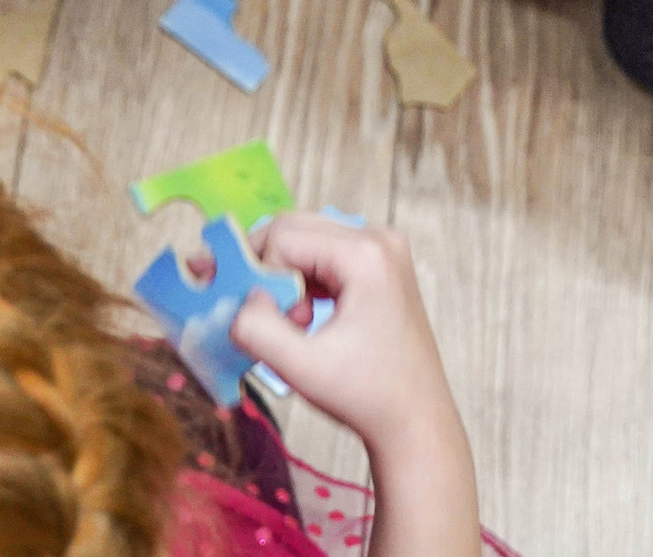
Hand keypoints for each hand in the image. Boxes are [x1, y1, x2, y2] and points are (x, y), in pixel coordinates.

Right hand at [234, 214, 483, 556]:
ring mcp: (384, 251)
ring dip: (284, 277)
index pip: (283, 236)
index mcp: (366, 255)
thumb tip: (239, 299)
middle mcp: (379, 239)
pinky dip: (304, 282)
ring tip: (288, 322)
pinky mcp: (382, 267)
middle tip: (243, 306)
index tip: (235, 304)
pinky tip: (304, 318)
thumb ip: (256, 328)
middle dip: (263, 267)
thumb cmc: (365, 397)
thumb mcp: (301, 368)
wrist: (417, 424)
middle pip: (295, 229)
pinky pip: (325, 256)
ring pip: (307, 241)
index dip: (252, 268)